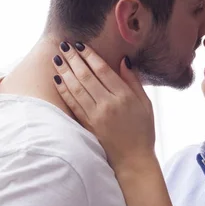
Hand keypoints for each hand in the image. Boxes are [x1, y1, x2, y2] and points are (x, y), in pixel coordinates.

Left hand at [53, 43, 154, 169]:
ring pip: (76, 88)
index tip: (80, 45)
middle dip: (73, 59)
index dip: (90, 55)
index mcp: (124, 96)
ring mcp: (96, 115)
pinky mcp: (87, 125)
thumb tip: (123, 61)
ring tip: (57, 59)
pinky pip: (72, 104)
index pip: (102, 70)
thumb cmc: (143, 131)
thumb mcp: (146, 104)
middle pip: (86, 76)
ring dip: (65, 72)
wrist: (133, 160)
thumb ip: (134, 82)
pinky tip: (58, 80)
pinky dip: (64, 91)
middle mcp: (108, 104)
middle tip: (63, 46)